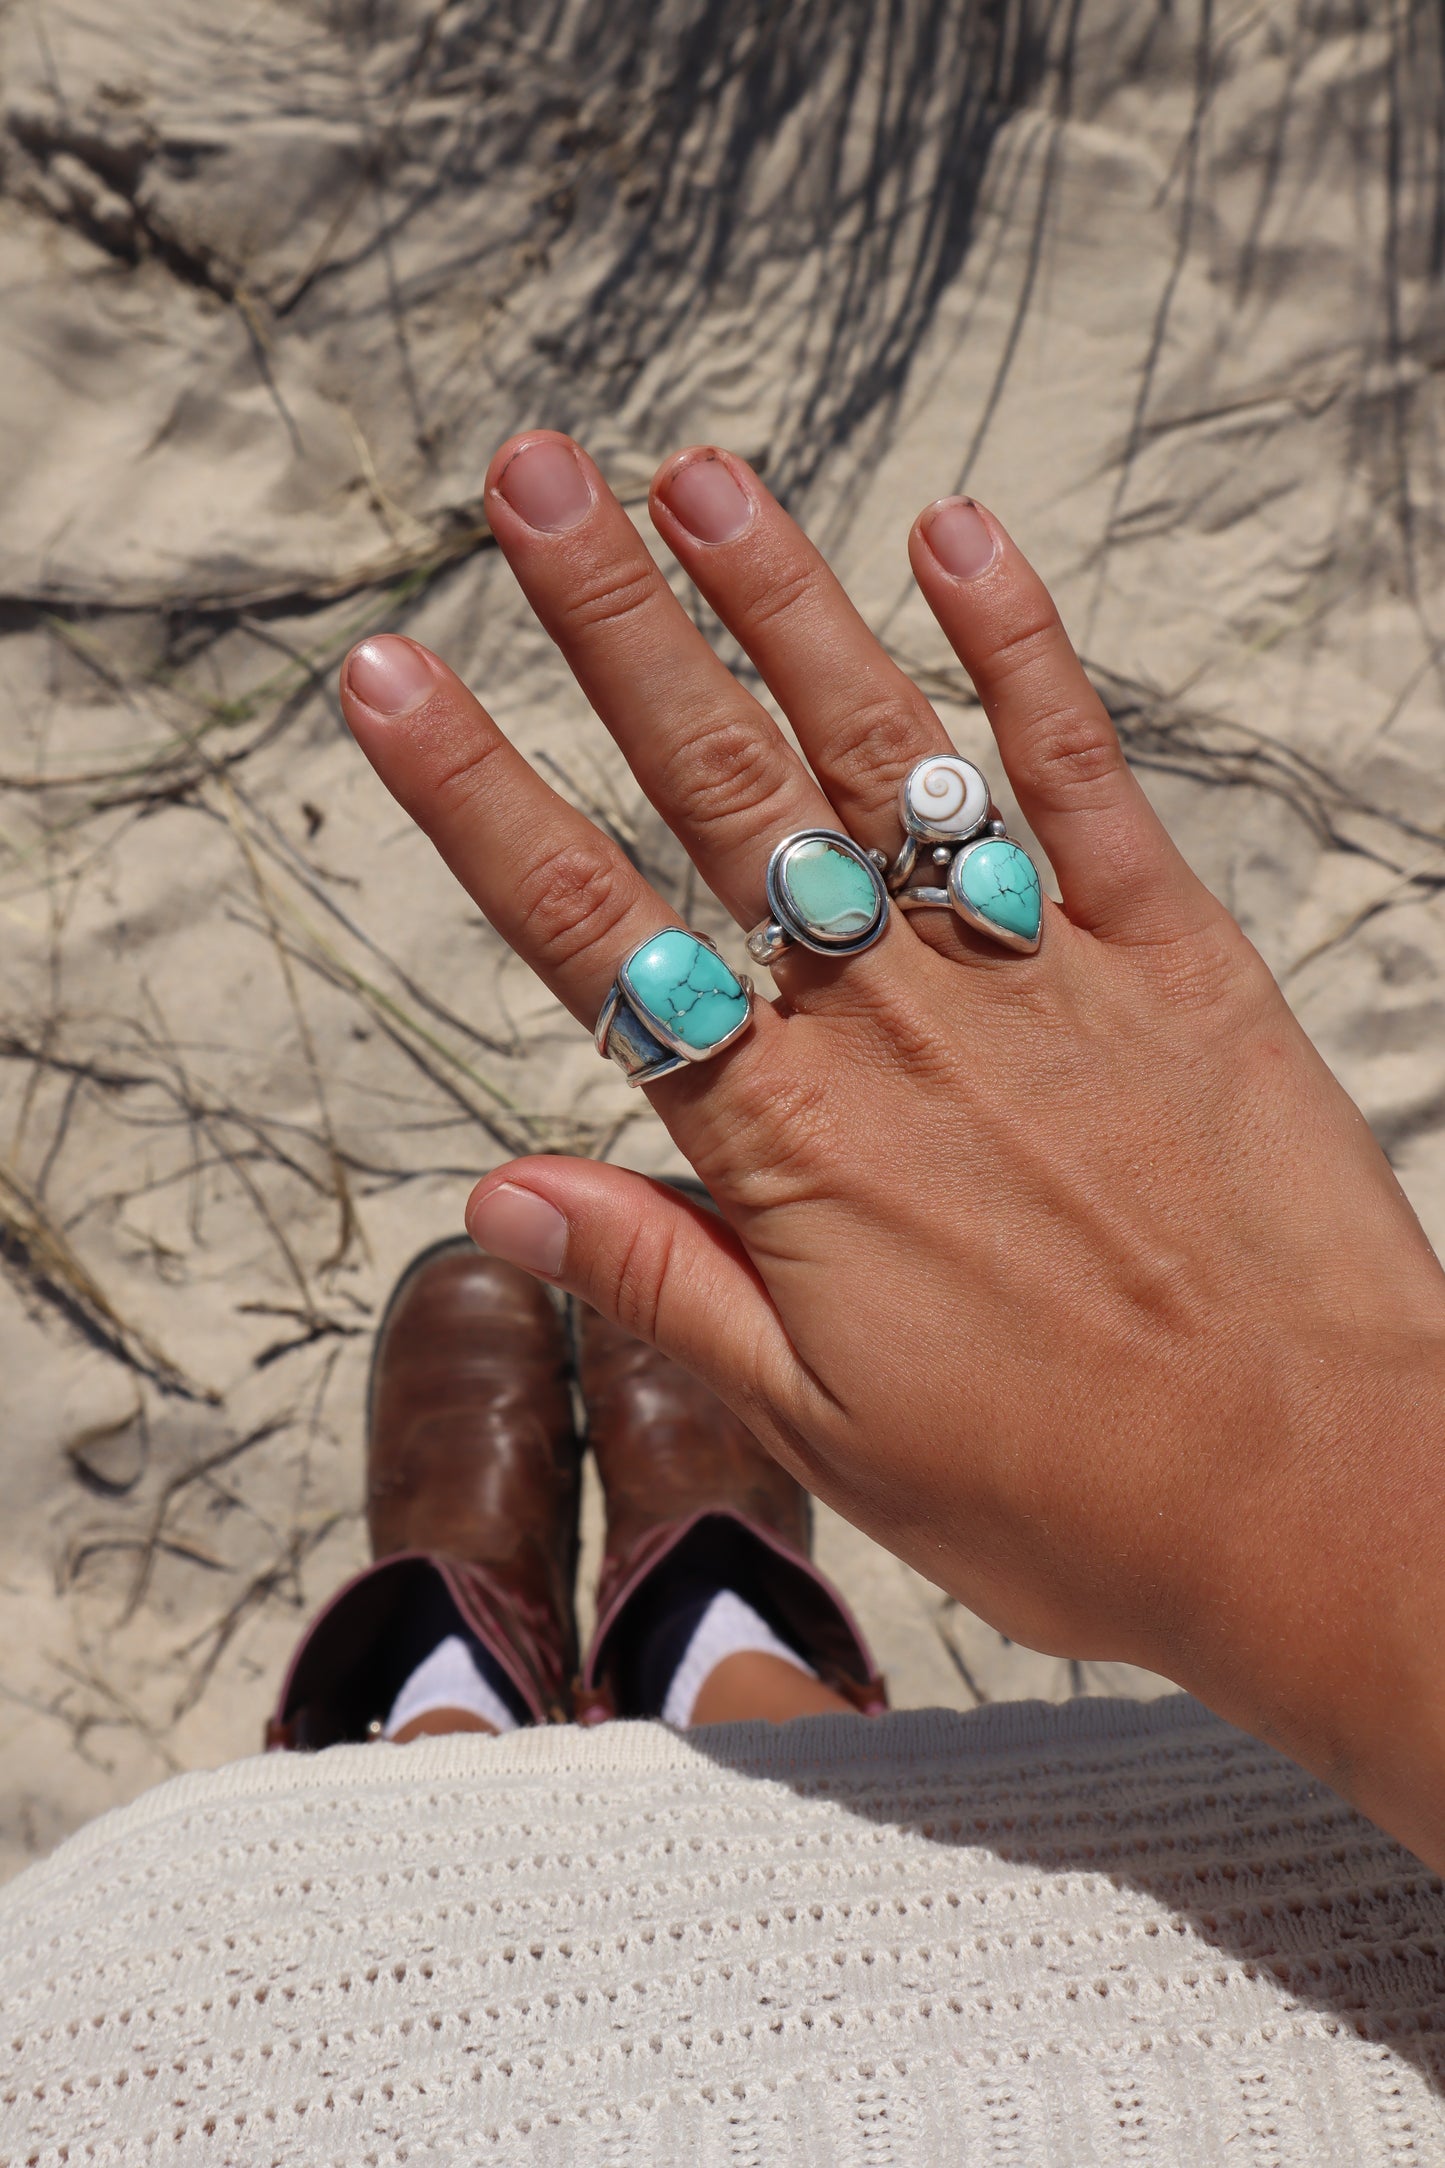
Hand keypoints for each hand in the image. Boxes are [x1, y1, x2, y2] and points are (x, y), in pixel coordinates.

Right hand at [340, 432, 1444, 1866]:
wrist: (1321, 1499)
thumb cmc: (1072, 1492)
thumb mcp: (823, 1426)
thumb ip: (662, 1279)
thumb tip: (497, 1193)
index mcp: (792, 1143)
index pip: (588, 933)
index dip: (472, 797)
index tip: (387, 675)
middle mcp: (897, 1027)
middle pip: (719, 791)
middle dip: (611, 625)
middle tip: (530, 483)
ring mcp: (1037, 973)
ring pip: (881, 752)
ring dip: (783, 604)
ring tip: (697, 475)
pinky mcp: (1172, 955)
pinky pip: (1083, 777)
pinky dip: (1022, 652)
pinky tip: (958, 536)